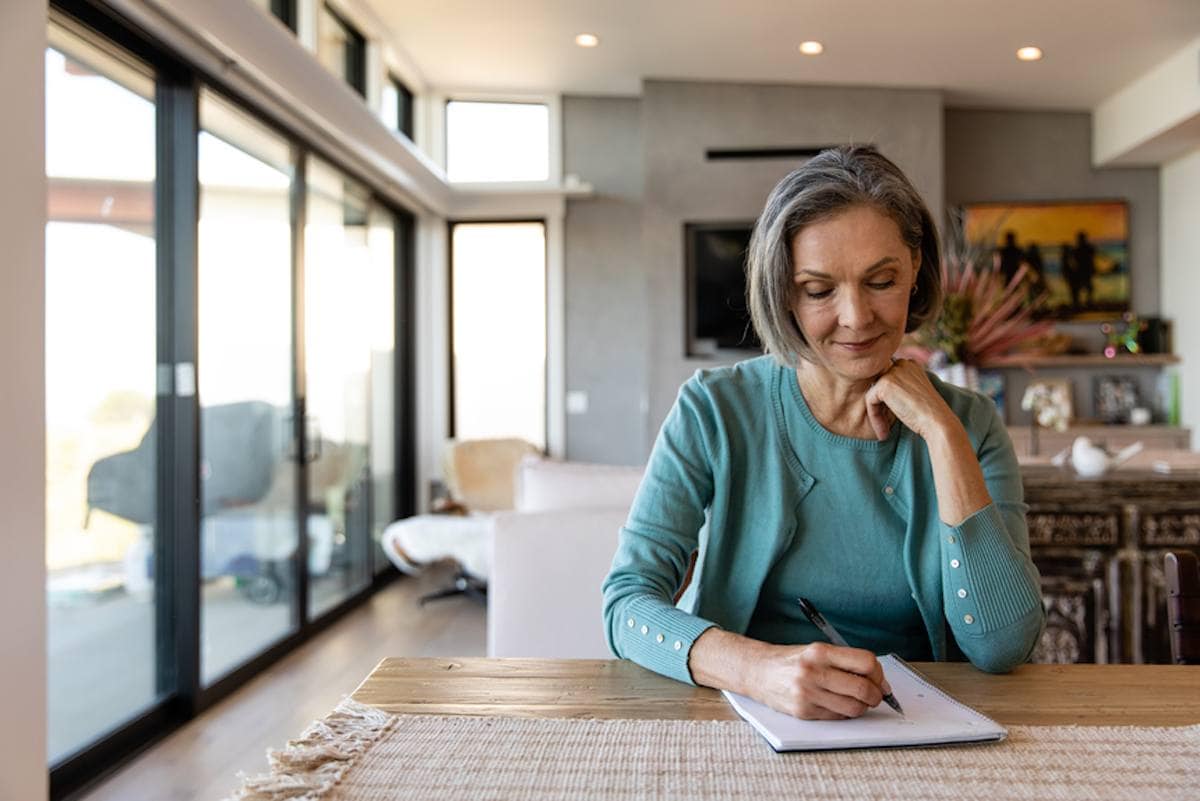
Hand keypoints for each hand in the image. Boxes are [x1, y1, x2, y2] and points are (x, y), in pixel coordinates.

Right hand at [750, 641, 891, 719]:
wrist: (757, 671)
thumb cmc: (791, 661)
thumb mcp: (816, 650)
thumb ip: (845, 662)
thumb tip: (878, 681)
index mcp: (820, 651)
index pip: (865, 662)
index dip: (879, 674)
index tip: (881, 681)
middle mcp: (813, 671)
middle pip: (863, 688)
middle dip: (876, 695)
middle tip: (876, 695)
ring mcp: (807, 693)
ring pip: (854, 707)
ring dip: (862, 707)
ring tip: (856, 700)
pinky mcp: (803, 711)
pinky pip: (838, 717)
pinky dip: (845, 713)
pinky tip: (838, 704)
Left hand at [864, 358, 954, 440]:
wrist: (938, 421)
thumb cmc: (928, 414)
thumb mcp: (914, 395)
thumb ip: (900, 389)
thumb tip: (880, 393)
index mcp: (911, 365)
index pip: (889, 381)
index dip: (888, 402)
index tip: (893, 418)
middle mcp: (902, 364)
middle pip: (879, 387)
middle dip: (881, 407)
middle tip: (886, 426)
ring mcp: (893, 372)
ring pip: (873, 395)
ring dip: (876, 415)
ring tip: (884, 432)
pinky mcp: (884, 384)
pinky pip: (870, 401)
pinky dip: (874, 418)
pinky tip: (884, 432)